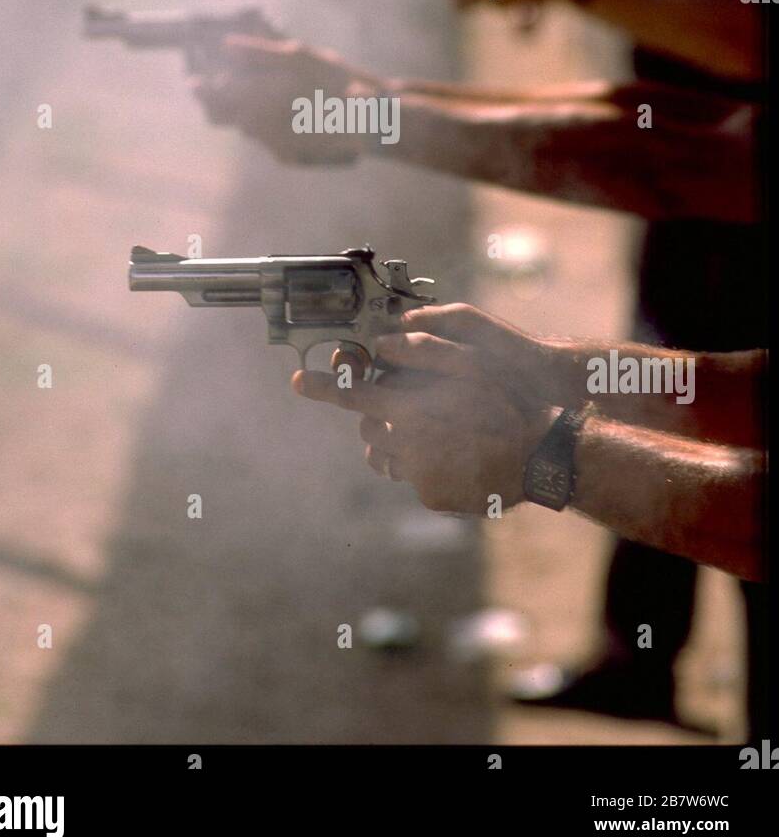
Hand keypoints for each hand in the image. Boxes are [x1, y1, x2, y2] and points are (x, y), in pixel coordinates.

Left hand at [192, 35, 381, 165]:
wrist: (368, 123)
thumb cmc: (334, 82)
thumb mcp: (297, 55)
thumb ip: (258, 52)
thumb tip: (228, 45)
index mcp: (255, 100)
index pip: (211, 96)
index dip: (199, 86)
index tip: (193, 79)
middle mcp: (257, 128)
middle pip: (222, 117)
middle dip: (215, 102)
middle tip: (216, 85)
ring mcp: (272, 147)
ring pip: (245, 128)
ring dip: (244, 111)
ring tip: (257, 93)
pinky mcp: (288, 158)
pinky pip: (267, 139)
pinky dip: (267, 124)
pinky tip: (285, 111)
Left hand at [292, 304, 555, 514]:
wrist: (538, 456)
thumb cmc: (506, 401)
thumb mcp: (469, 362)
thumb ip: (422, 349)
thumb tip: (384, 341)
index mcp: (409, 409)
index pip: (352, 394)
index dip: (322, 385)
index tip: (298, 380)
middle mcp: (405, 445)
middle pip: (369, 427)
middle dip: (378, 414)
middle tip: (408, 405)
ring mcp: (417, 474)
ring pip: (388, 453)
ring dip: (399, 440)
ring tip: (437, 430)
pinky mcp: (430, 495)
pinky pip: (413, 474)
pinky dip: (426, 462)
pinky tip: (456, 451)